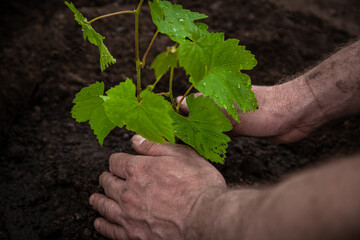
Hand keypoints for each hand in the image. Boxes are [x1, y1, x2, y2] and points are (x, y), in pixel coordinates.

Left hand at [89, 135, 225, 239]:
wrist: (206, 218)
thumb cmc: (198, 184)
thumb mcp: (181, 155)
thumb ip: (155, 146)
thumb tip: (136, 139)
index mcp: (137, 169)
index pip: (116, 161)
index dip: (117, 160)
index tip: (119, 162)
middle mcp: (128, 192)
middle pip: (108, 183)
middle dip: (106, 178)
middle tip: (106, 178)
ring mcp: (129, 215)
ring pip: (104, 205)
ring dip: (98, 199)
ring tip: (95, 198)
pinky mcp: (133, 235)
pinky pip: (110, 230)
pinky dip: (102, 225)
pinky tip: (99, 222)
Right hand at [178, 79, 322, 142]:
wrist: (296, 114)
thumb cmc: (265, 109)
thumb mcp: (232, 111)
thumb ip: (206, 110)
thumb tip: (179, 106)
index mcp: (217, 94)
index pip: (189, 101)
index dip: (176, 110)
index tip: (165, 123)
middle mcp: (221, 103)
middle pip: (196, 114)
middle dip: (185, 124)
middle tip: (172, 138)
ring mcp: (230, 116)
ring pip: (208, 125)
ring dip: (198, 133)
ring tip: (184, 144)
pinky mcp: (240, 128)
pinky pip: (221, 134)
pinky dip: (212, 140)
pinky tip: (204, 148)